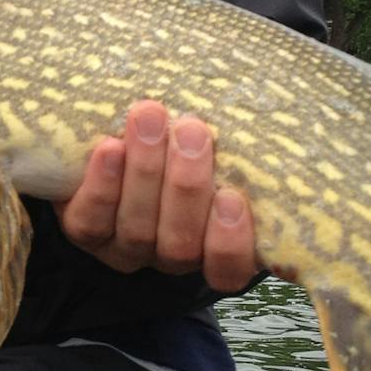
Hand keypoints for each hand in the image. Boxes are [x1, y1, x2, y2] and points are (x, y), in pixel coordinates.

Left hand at [56, 101, 256, 291]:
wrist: (119, 129)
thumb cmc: (189, 133)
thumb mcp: (224, 138)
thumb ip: (245, 139)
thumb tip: (287, 101)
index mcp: (213, 246)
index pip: (228, 269)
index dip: (231, 243)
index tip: (234, 197)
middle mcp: (169, 254)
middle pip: (179, 244)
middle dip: (186, 186)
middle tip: (192, 129)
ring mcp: (124, 246)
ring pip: (136, 230)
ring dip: (145, 172)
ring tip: (150, 117)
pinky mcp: (83, 230)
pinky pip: (89, 223)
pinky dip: (102, 186)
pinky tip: (109, 146)